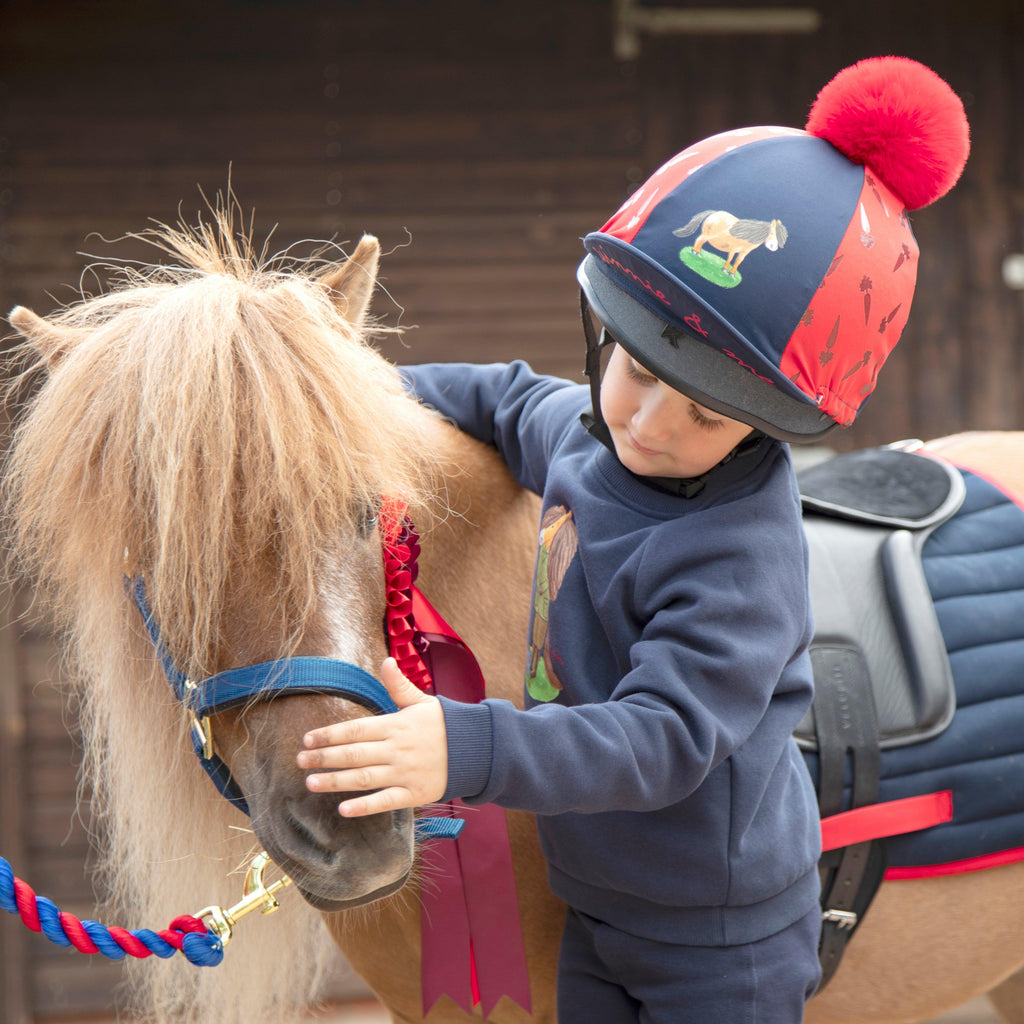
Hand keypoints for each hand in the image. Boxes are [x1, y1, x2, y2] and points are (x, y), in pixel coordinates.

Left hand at [296, 658, 447, 817]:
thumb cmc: (445, 724)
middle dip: (324, 757)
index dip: (330, 734)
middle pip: (353, 753)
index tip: (308, 739)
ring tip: (311, 782)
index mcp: (395, 725)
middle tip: (299, 760)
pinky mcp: (414, 794)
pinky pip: (385, 801)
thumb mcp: (422, 701)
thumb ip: (399, 685)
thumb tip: (386, 660)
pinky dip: (364, 806)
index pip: (356, 729)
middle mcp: (396, 749)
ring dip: (335, 781)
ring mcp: (404, 773)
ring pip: (364, 778)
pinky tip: (343, 809)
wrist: (475, 749)